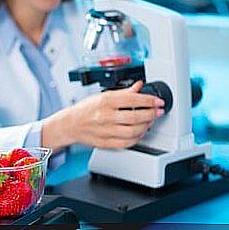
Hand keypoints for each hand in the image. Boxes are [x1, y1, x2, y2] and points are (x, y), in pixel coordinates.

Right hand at [42, 81, 164, 151]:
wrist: (71, 124)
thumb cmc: (86, 109)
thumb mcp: (103, 95)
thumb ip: (123, 92)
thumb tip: (138, 86)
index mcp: (105, 101)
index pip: (132, 100)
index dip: (149, 101)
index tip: (158, 102)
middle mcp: (105, 116)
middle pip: (135, 117)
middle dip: (151, 114)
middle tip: (158, 112)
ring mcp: (105, 131)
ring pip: (132, 132)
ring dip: (146, 126)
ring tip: (150, 121)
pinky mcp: (105, 143)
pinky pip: (126, 143)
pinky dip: (137, 138)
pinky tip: (140, 132)